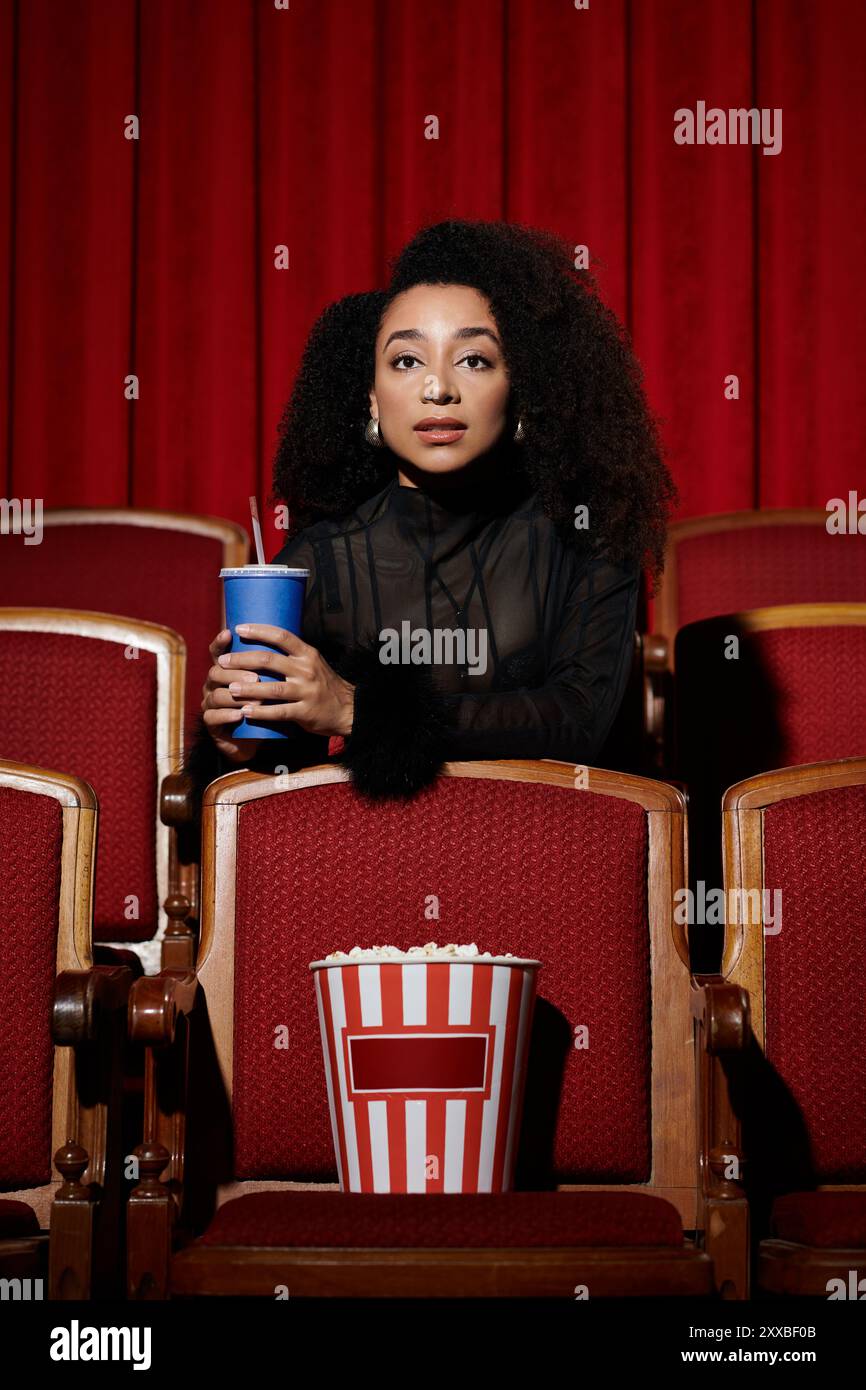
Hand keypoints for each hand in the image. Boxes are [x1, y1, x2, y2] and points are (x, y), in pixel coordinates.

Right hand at [201, 628, 264, 764]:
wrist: (256, 738)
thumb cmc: (267, 706)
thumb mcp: (272, 684)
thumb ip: (275, 666)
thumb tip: (293, 641)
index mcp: (226, 671)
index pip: (218, 652)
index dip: (220, 642)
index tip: (230, 632)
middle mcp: (214, 685)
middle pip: (216, 672)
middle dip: (236, 673)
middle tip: (256, 677)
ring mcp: (210, 704)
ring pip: (216, 696)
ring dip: (236, 697)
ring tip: (255, 700)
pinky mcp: (212, 724)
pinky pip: (213, 718)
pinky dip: (227, 715)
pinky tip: (240, 715)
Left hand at [210, 623, 355, 741]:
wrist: (349, 709)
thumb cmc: (324, 684)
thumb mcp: (313, 663)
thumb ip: (292, 655)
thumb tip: (263, 641)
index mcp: (308, 654)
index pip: (281, 635)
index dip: (258, 630)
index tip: (238, 628)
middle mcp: (307, 670)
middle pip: (270, 660)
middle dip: (242, 660)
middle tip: (223, 661)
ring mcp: (307, 691)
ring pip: (272, 688)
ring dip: (248, 689)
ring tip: (229, 688)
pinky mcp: (305, 712)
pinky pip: (279, 712)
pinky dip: (261, 712)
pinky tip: (246, 712)